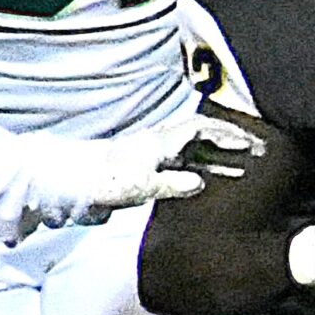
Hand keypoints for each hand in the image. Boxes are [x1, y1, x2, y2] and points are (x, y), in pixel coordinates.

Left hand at [38, 113, 263, 224]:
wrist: (58, 183)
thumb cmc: (97, 181)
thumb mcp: (139, 186)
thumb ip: (172, 184)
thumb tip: (199, 182)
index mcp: (158, 142)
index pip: (201, 128)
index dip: (228, 134)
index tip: (252, 142)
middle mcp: (154, 144)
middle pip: (199, 137)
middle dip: (229, 143)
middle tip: (256, 153)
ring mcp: (147, 156)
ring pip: (191, 152)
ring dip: (216, 158)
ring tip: (241, 170)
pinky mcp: (140, 169)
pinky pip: (179, 165)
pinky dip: (198, 170)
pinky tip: (206, 182)